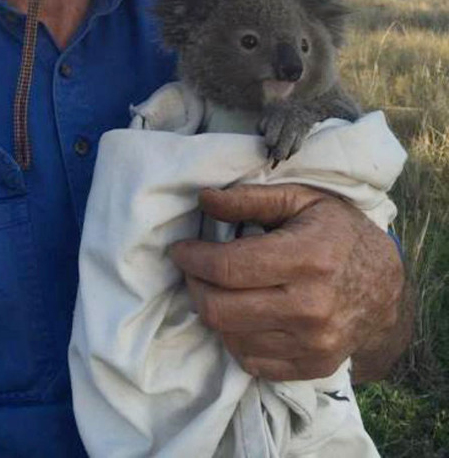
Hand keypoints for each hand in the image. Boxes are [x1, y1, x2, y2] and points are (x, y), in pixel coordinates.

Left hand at [169, 183, 406, 381]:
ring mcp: (313, 344)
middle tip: (192, 269)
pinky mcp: (312, 367)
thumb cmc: (339, 233)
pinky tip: (240, 312)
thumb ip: (251, 198)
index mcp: (307, 259)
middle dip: (194, 286)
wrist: (386, 286)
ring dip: (212, 311)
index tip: (180, 250)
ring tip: (216, 287)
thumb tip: (203, 199)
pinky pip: (251, 361)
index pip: (228, 268)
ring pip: (230, 338)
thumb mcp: (302, 200)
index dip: (193, 259)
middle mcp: (310, 308)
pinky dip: (235, 336)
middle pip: (221, 310)